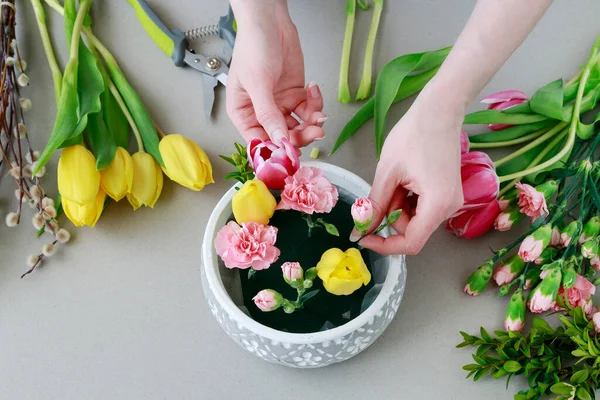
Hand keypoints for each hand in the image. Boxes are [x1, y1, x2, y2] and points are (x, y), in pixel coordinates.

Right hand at [226, 1, 325, 146]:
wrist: (270, 21)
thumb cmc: (253, 47)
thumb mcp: (258, 83)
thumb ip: (268, 113)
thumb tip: (278, 139)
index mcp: (243, 113)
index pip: (259, 142)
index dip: (275, 151)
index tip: (291, 155)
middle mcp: (261, 112)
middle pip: (282, 137)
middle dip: (300, 137)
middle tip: (314, 132)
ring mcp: (280, 104)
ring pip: (298, 126)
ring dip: (311, 123)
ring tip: (319, 115)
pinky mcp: (295, 95)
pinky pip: (308, 109)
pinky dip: (315, 104)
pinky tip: (314, 90)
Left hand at [354, 88, 464, 254]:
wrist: (439, 110)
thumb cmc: (414, 135)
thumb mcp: (387, 173)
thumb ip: (374, 205)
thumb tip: (359, 231)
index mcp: (438, 205)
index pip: (411, 243)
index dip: (385, 245)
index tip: (364, 237)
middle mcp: (449, 208)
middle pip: (413, 230)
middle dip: (390, 217)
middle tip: (381, 190)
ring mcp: (450, 201)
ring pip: (415, 219)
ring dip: (398, 207)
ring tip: (395, 178)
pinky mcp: (447, 193)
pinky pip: (422, 208)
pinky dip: (407, 200)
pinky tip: (403, 179)